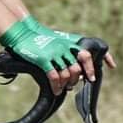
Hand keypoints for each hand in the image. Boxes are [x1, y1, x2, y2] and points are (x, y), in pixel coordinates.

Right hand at [0, 16, 115, 93]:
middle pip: (78, 68)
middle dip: (77, 79)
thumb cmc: (38, 38)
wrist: (23, 32)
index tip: (99, 74)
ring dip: (67, 84)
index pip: (86, 55)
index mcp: (68, 44)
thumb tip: (72, 67)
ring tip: (63, 89)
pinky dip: (57, 86)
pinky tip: (56, 90)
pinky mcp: (43, 59)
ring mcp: (54, 53)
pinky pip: (54, 77)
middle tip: (73, 85)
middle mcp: (64, 48)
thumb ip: (65, 51)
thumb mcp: (56, 40)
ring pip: (67, 74)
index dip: (94, 65)